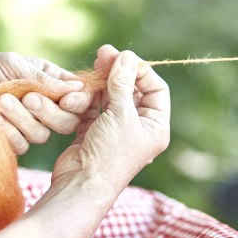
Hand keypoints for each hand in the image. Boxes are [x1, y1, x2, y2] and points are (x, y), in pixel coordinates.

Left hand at [0, 52, 92, 152]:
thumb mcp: (12, 65)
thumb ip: (43, 79)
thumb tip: (78, 88)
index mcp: (45, 82)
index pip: (75, 97)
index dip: (77, 101)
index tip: (67, 100)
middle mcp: (39, 106)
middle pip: (65, 121)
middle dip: (46, 111)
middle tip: (26, 98)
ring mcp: (24, 126)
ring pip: (41, 135)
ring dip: (20, 119)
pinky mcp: (8, 143)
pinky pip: (19, 146)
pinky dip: (5, 132)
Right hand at [52, 45, 170, 193]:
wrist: (81, 184)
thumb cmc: (109, 153)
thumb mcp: (121, 114)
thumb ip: (123, 83)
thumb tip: (126, 56)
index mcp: (154, 126)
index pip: (155, 89)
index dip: (141, 71)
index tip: (123, 58)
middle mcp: (137, 128)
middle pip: (131, 90)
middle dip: (118, 71)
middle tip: (102, 53)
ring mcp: (114, 130)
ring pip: (110, 97)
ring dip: (100, 83)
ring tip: (91, 66)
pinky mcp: (93, 133)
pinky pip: (93, 108)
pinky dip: (87, 97)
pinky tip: (81, 86)